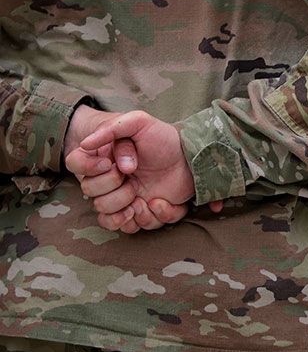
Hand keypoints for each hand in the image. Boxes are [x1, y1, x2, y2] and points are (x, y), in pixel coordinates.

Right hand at [68, 111, 207, 233]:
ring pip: (105, 214)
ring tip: (143, 197)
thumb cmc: (162, 138)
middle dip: (112, 185)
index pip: (74, 164)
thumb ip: (112, 128)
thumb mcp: (139, 122)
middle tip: (131, 177)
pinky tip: (157, 203)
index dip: (88, 167)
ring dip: (125, 206)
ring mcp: (122, 198)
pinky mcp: (140, 213)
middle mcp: (106, 180)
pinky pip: (129, 228)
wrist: (190, 158)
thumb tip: (86, 144)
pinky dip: (144, 219)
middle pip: (88, 192)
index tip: (109, 164)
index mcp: (101, 158)